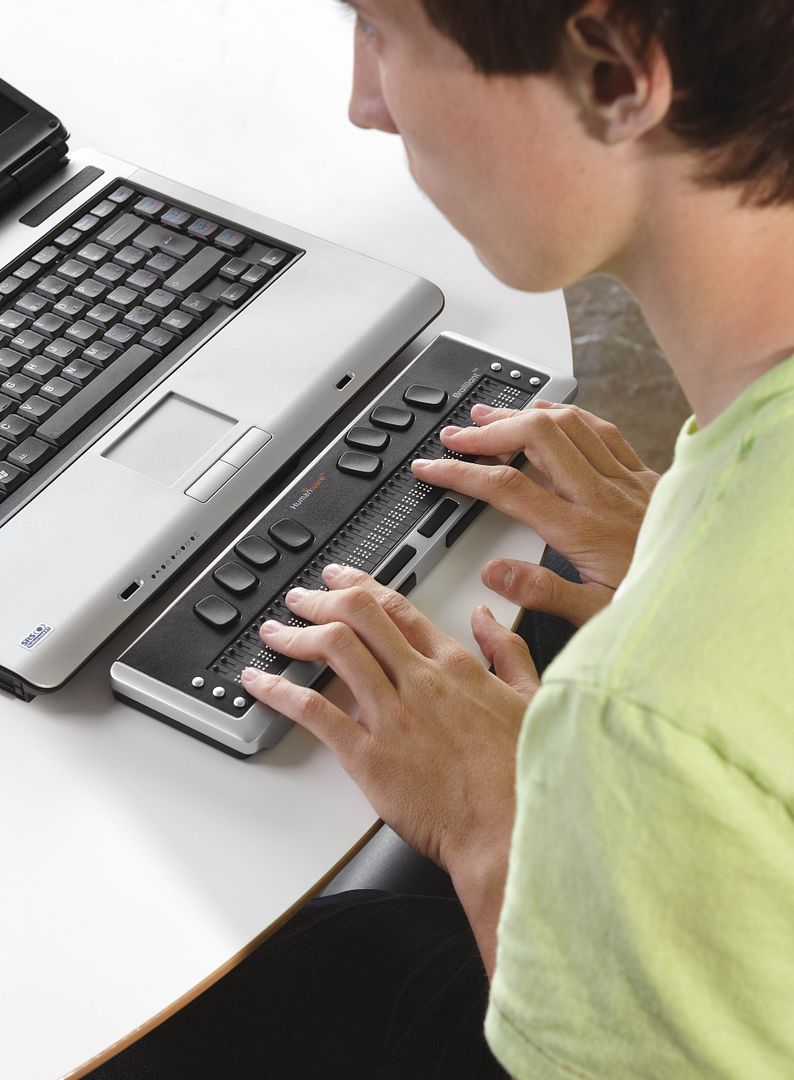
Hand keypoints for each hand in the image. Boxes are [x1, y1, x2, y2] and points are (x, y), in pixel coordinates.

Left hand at [240, 564, 536, 875]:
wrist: (513, 832)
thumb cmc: (523, 775)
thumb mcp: (532, 698)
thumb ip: (507, 651)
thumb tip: (486, 618)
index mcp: (455, 665)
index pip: (398, 607)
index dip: (362, 585)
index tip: (342, 578)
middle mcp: (419, 680)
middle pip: (359, 616)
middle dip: (322, 599)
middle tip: (301, 597)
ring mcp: (392, 716)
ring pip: (334, 650)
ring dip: (297, 634)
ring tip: (276, 632)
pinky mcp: (369, 756)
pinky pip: (314, 712)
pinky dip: (280, 691)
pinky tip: (259, 683)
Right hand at [412, 401, 658, 625]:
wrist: (710, 587)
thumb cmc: (653, 602)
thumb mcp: (593, 616)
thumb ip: (542, 593)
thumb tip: (494, 574)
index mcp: (581, 529)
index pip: (508, 488)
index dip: (462, 474)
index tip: (433, 469)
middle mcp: (601, 495)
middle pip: (536, 439)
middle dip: (488, 431)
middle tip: (456, 436)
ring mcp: (623, 479)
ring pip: (567, 424)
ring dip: (522, 413)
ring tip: (490, 413)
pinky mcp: (643, 476)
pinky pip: (602, 429)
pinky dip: (568, 415)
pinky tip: (552, 414)